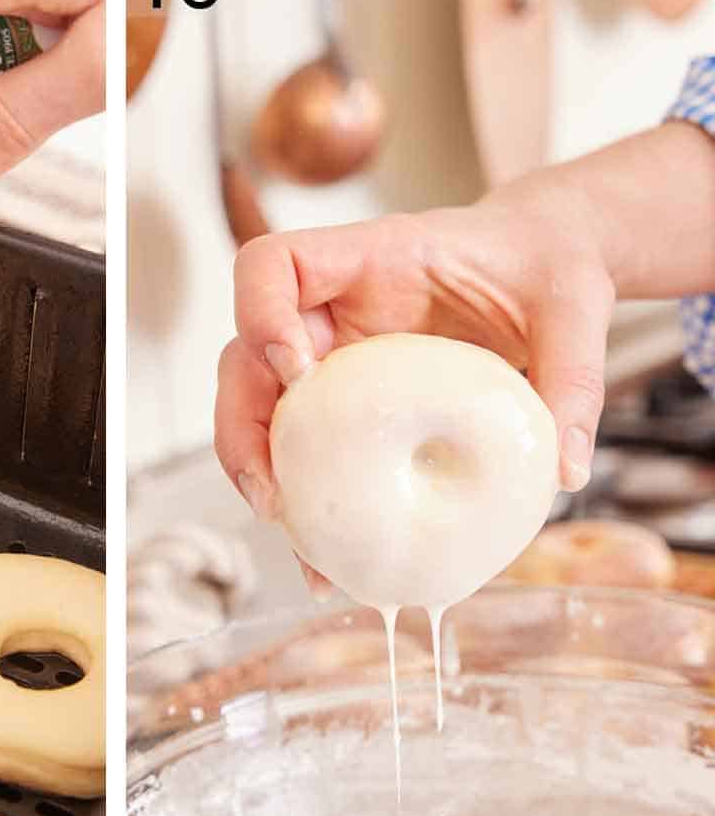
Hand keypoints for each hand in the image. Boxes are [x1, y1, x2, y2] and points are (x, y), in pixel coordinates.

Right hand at [215, 197, 616, 518]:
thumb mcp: (571, 308)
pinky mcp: (345, 399)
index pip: (274, 263)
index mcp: (372, 258)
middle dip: (242, 425)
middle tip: (271, 492)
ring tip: (291, 531)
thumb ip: (573, 378)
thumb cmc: (543, 267)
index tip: (294, 369)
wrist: (539, 268)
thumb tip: (566, 471)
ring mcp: (331, 354)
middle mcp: (332, 309)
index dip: (260, 312)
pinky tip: (324, 557)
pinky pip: (304, 445)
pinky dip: (305, 499)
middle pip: (244, 355)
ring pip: (258, 406)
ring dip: (257, 469)